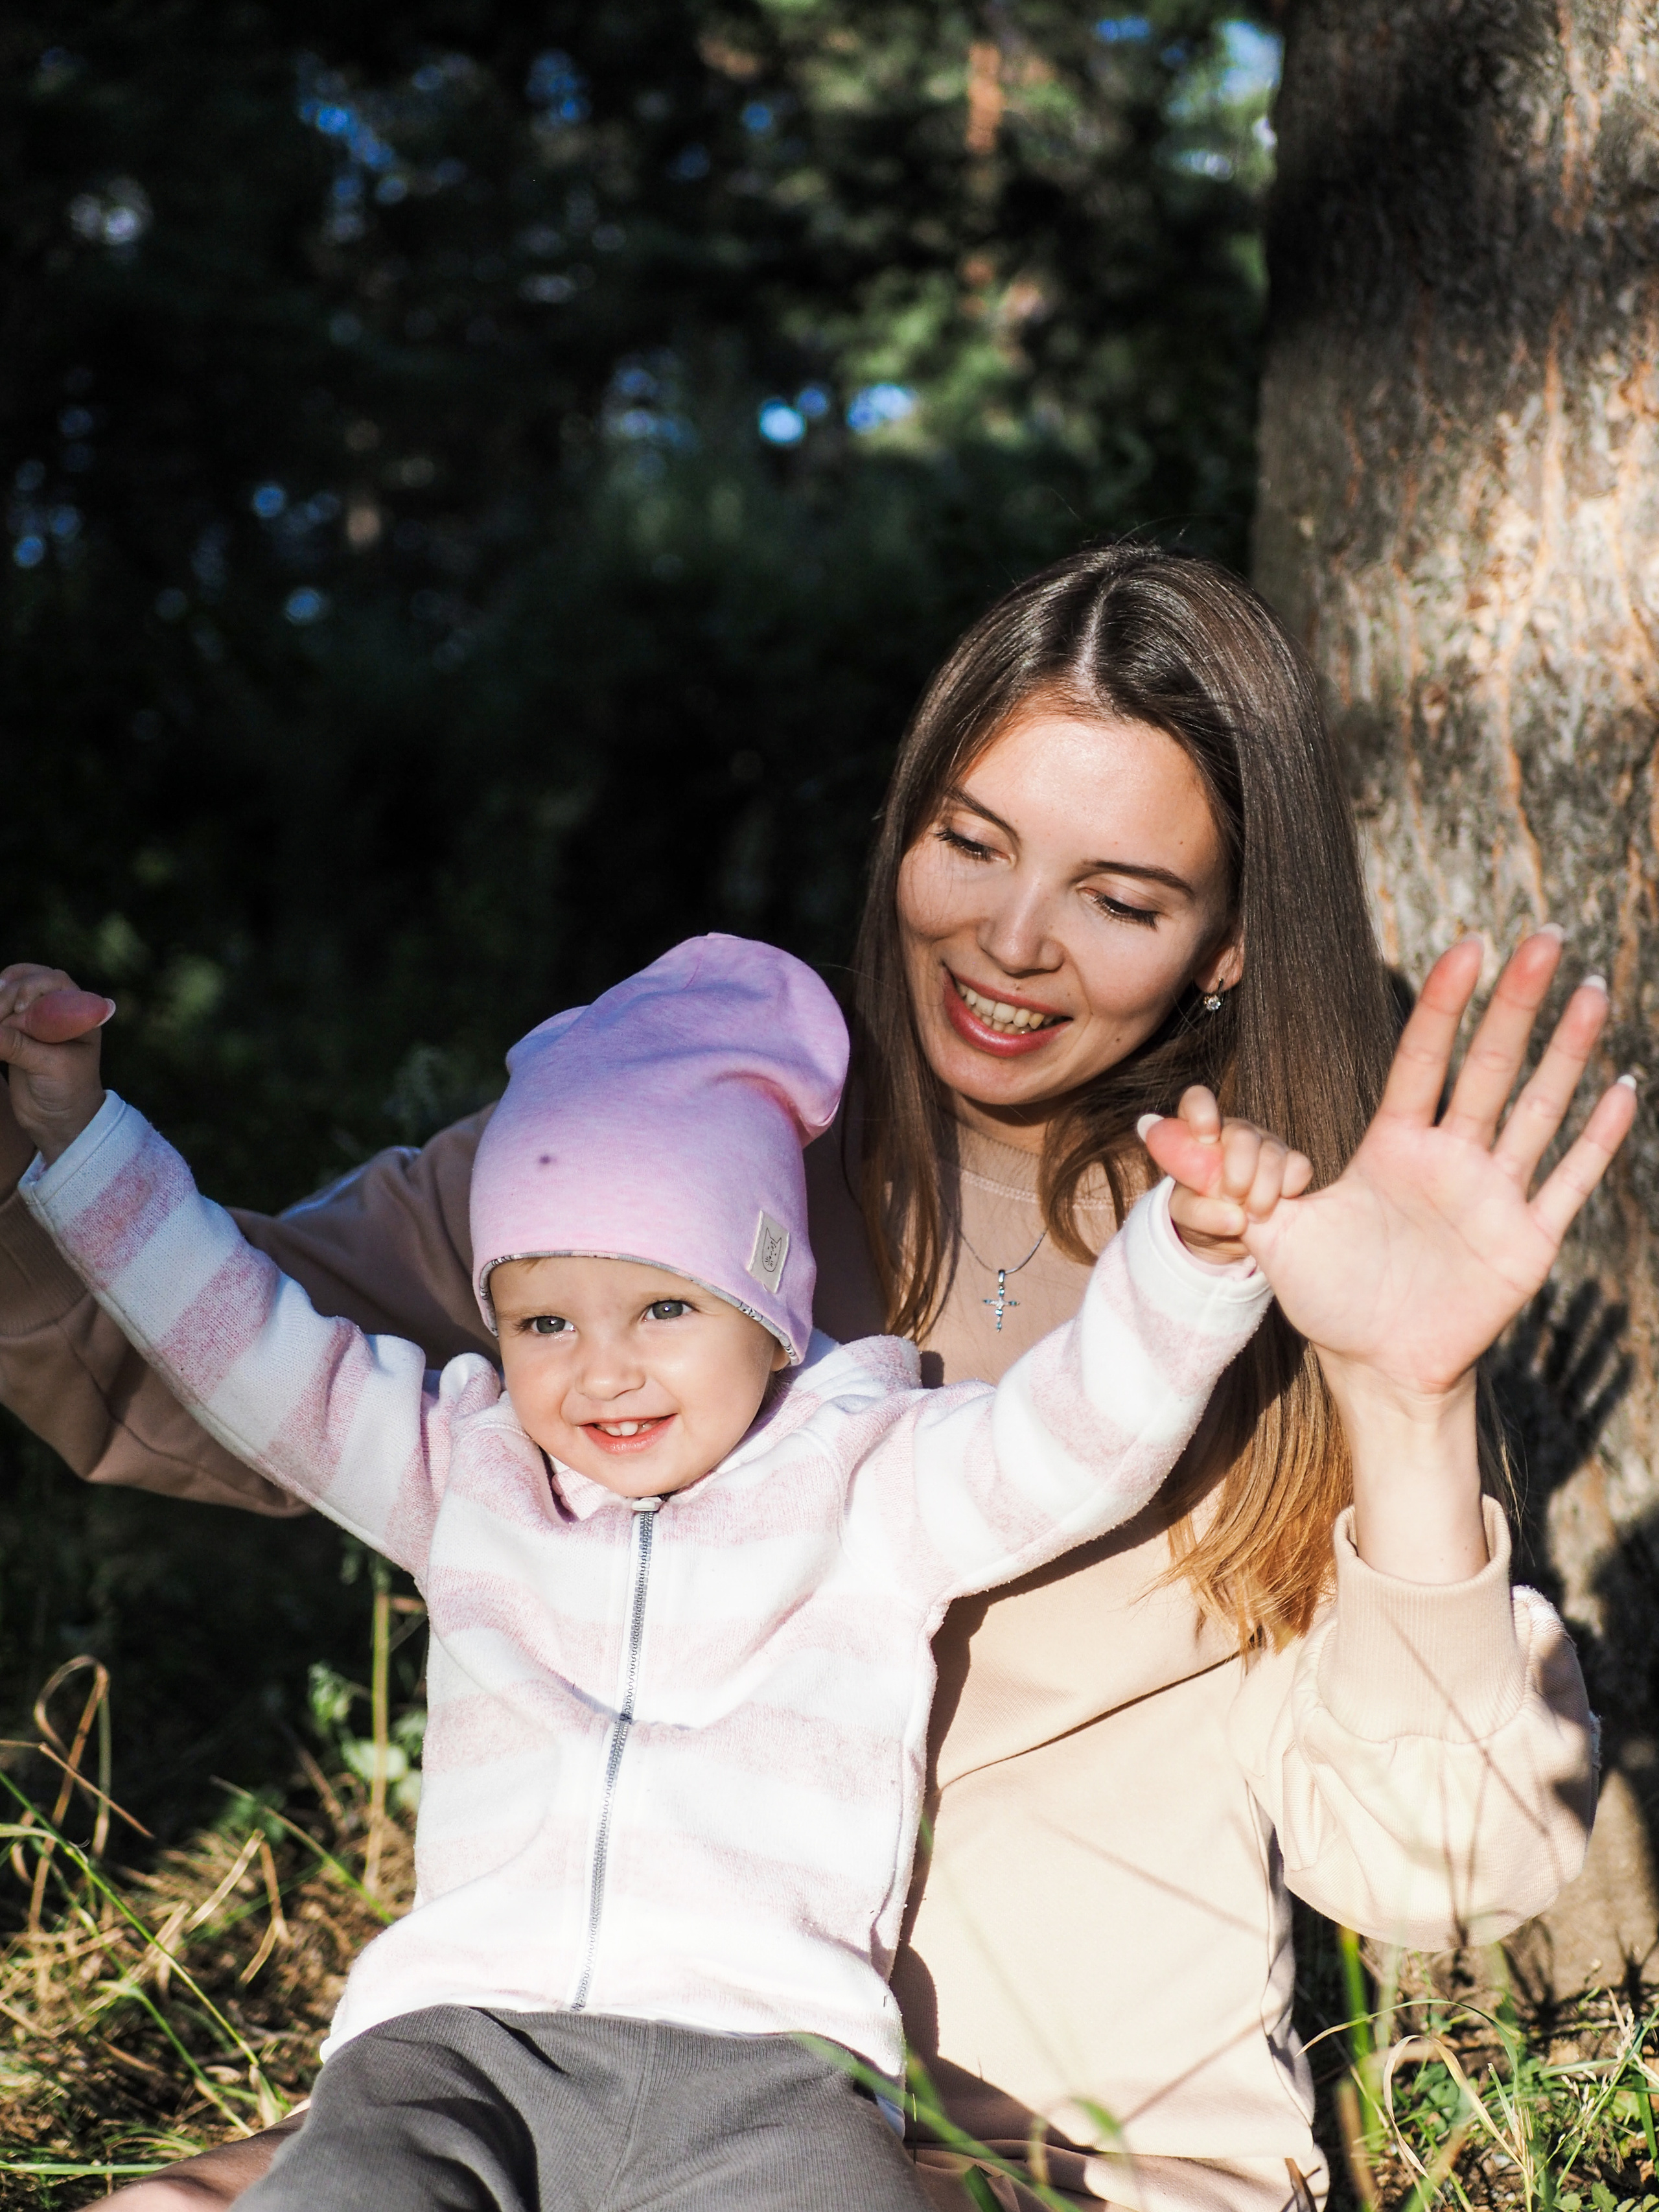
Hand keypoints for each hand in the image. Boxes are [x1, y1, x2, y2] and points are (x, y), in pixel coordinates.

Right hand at [0, 964, 113, 1164]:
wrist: (59, 1119)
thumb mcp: (48, 1068)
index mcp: (79, 1012)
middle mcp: (59, 1009)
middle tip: (0, 1021)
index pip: (54, 980)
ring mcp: (36, 1018)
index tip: (17, 1010)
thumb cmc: (68, 1091)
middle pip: (26, 981)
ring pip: (8, 992)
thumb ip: (19, 1046)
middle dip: (7, 996)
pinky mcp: (15, 1030)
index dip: (31, 988)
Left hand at [1140, 1089, 1312, 1261]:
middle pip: (1242, 1134)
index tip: (1206, 1139)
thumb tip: (1236, 1219)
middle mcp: (1234, 1132)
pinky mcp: (1292, 1162)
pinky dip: (1287, 1192)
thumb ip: (1198, 1212)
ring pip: (1272, 1154)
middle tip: (1231, 1199)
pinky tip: (1273, 1206)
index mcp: (1199, 1131)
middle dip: (1238, 1173)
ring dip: (1262, 1193)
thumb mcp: (1185, 1214)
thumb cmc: (1199, 1210)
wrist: (1227, 1231)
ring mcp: (1265, 1144)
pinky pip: (1299, 1168)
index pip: (1198, 1100)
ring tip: (1251, 1217)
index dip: (1203, 1113)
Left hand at [1242, 930, 1634, 1401]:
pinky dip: (1598, 1138)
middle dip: (1516, 1003)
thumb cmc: (1328, 1295)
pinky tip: (1624, 1088)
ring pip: (1539, 1108)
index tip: (1468, 945)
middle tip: (1544, 938)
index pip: (1423, 1059)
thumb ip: (1223, 1177)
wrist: (1375, 1365)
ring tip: (1591, 990)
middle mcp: (1452, 1157)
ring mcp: (1494, 1194)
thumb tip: (1149, 1130)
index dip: (1444, 1004)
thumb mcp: (1271, 1233)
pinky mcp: (1526, 1240)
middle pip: (1490, 1065)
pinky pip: (1568, 1180)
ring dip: (1567, 1052)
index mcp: (1396, 1145)